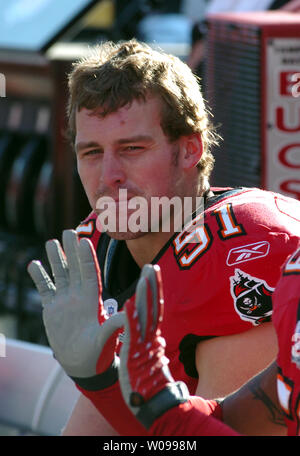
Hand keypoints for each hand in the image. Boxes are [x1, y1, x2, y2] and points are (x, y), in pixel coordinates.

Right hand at [27, 230, 123, 388]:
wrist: (81, 364)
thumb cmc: (98, 353)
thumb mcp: (107, 339)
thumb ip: (114, 326)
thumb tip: (129, 315)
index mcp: (92, 300)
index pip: (89, 273)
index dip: (86, 258)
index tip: (84, 241)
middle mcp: (78, 296)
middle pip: (74, 268)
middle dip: (71, 250)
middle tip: (68, 231)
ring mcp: (64, 301)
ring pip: (60, 275)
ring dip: (56, 259)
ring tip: (52, 242)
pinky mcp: (52, 310)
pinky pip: (45, 290)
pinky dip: (39, 278)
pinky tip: (34, 265)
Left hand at [119, 264, 188, 428]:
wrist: (153, 402)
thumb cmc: (149, 380)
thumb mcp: (151, 357)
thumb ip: (153, 343)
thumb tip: (157, 335)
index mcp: (153, 336)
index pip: (155, 308)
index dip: (154, 290)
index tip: (153, 272)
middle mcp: (152, 336)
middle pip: (154, 306)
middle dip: (152, 285)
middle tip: (152, 265)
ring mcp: (144, 343)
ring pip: (146, 313)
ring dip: (145, 293)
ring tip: (145, 275)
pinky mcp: (135, 352)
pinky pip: (133, 331)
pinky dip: (132, 316)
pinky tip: (129, 301)